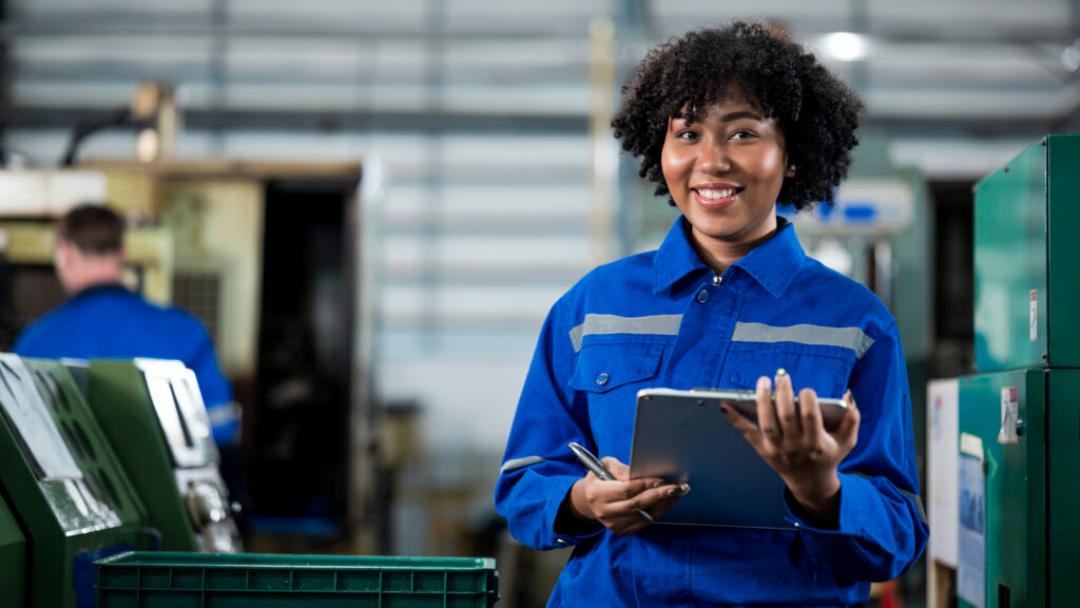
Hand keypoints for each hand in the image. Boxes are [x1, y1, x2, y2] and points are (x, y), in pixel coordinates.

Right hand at [568, 457, 684, 534]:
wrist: (589, 501)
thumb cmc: (600, 478)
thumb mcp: (605, 465)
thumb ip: (620, 468)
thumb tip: (639, 473)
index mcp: (597, 493)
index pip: (626, 490)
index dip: (645, 484)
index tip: (662, 479)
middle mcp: (604, 511)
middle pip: (637, 504)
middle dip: (659, 495)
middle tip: (678, 487)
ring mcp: (613, 524)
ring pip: (643, 514)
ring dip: (663, 504)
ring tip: (677, 493)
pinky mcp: (621, 530)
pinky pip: (644, 522)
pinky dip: (657, 511)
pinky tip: (667, 502)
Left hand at [721, 370, 859, 520]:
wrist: (810, 482)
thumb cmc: (828, 455)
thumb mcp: (847, 441)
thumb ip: (852, 420)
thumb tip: (849, 396)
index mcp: (816, 444)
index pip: (810, 417)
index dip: (807, 400)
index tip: (806, 390)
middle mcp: (795, 447)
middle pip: (786, 417)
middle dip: (783, 393)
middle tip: (782, 376)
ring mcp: (777, 449)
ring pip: (766, 422)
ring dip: (762, 400)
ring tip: (763, 381)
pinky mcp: (762, 449)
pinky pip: (747, 432)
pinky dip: (735, 418)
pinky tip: (725, 404)